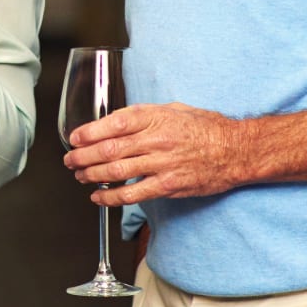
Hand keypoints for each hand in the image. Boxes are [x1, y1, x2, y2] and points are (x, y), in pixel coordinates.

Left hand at [62, 101, 245, 204]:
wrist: (235, 150)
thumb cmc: (206, 128)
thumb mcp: (174, 109)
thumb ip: (145, 115)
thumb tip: (115, 122)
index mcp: (155, 117)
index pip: (113, 123)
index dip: (89, 132)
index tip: (75, 138)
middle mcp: (156, 139)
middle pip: (109, 149)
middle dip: (83, 156)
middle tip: (70, 160)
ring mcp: (162, 164)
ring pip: (116, 171)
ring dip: (92, 175)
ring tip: (80, 176)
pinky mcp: (168, 185)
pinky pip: (133, 193)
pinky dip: (111, 196)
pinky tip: (98, 196)